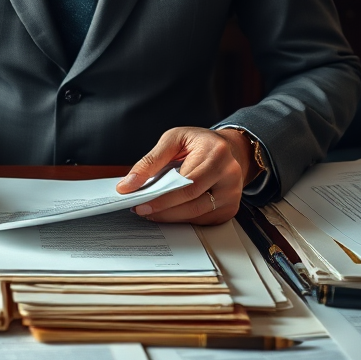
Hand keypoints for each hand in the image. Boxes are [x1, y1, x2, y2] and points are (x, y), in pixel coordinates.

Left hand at [115, 127, 254, 224]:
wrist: (229, 150)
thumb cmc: (200, 143)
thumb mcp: (174, 139)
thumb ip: (151, 160)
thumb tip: (129, 183)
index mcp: (216, 153)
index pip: (186, 182)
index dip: (162, 196)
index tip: (140, 202)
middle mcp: (229, 175)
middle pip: (192, 202)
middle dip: (162, 209)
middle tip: (141, 209)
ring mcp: (231, 194)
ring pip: (196, 214)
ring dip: (170, 216)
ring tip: (150, 209)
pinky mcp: (229, 209)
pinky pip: (202, 219)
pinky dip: (182, 217)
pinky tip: (169, 210)